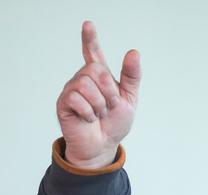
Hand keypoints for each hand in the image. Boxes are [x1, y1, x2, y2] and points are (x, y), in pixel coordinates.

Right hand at [56, 21, 140, 168]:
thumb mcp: (129, 100)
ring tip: (99, 114)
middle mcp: (83, 79)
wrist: (103, 145)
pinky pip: (77, 99)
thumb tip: (133, 52)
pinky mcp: (63, 103)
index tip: (88, 25)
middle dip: (109, 92)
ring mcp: (72, 90)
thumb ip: (131, 77)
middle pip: (97, 71)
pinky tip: (88, 119)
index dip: (90, 40)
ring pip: (87, 84)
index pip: (93, 54)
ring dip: (100, 104)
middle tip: (109, 107)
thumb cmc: (114, 123)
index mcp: (100, 77)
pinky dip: (89, 112)